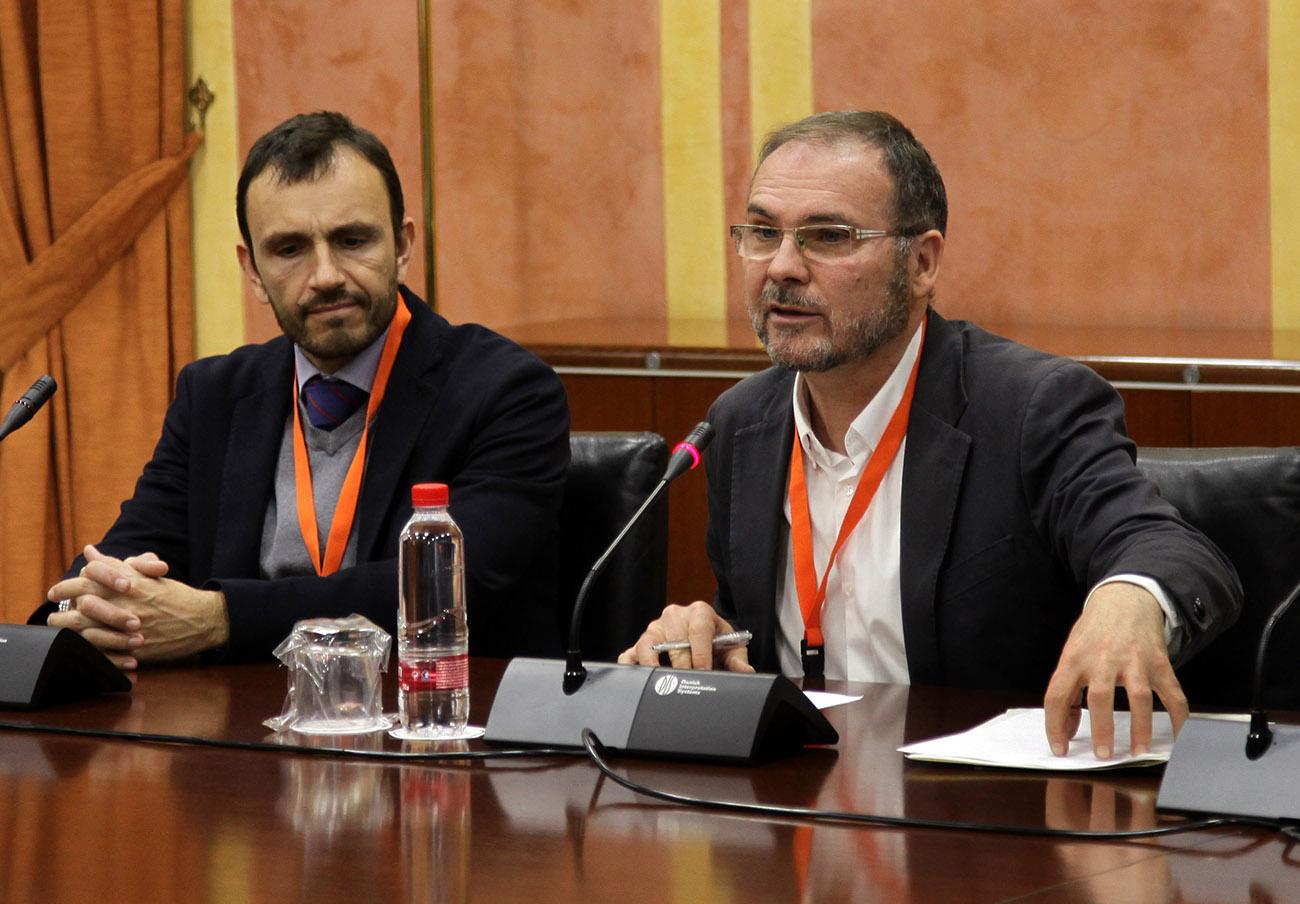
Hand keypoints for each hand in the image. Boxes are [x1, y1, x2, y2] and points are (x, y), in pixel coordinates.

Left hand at [47, 544, 228, 669]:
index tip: (56, 592)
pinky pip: (103, 650)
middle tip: (53, 615)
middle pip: (83, 605)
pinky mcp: (136, 646)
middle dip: (62, 611)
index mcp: (130, 582)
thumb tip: (90, 551)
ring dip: (69, 631)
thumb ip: (116, 564)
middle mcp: (128, 602)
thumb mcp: (146, 574)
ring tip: (60, 631)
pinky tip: (80, 646)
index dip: (67, 586)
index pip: (88, 579)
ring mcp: (131, 625)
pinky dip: (88, 648)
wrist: (203, 619)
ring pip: (88, 629)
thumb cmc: (174, 595)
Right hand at [617, 600, 754, 671]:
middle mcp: (675, 616)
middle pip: (674, 641)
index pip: (698, 630)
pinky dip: (630, 666)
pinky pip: (630, 652)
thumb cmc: (718, 640)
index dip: (701, 653)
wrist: (706, 634)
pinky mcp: (642, 642)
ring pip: (647, 644)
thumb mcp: (732, 647)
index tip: (703, 671)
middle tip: (686, 683)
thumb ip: (739, 661)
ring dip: (653, 665)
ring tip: (661, 683)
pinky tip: (637, 679)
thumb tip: (746, 672)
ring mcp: (656, 628)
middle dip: (682, 665)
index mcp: (699, 612)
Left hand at [1043, 582, 1187, 758]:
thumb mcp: (1072, 653)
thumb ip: (1068, 689)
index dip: (1055, 725)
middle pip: (1099, 697)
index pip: (1058, 695)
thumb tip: (1068, 729)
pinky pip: (1172, 694)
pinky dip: (1178, 717)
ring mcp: (1134, 661)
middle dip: (1101, 729)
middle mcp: (1103, 659)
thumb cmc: (1094, 632)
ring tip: (1137, 752)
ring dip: (1140, 728)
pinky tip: (1177, 737)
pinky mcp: (1159, 663)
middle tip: (1103, 755)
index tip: (1059, 748)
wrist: (1124, 599)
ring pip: (1138, 697)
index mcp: (1074, 658)